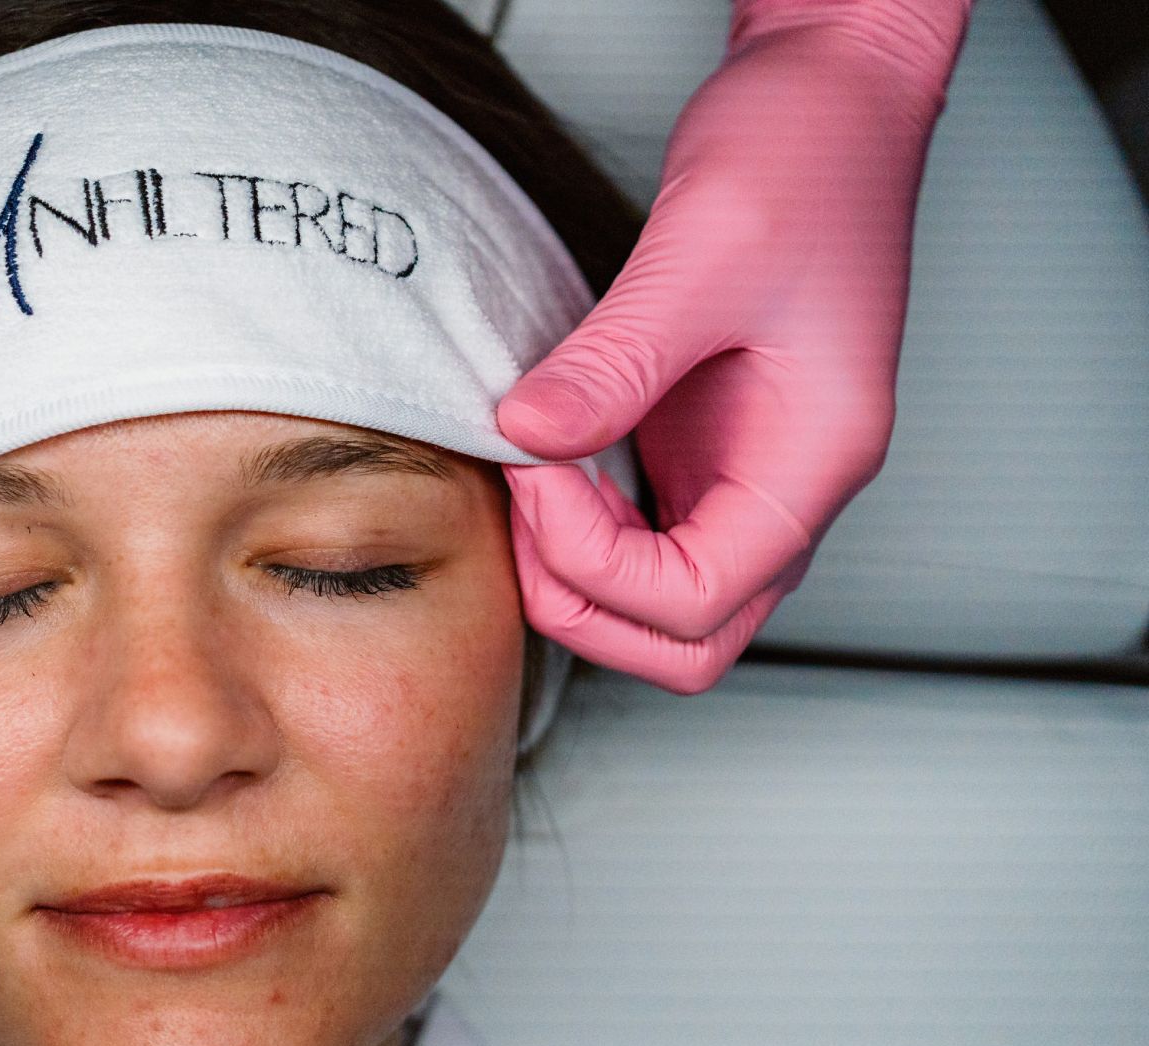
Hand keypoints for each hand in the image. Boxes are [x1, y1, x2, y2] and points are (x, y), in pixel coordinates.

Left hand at [497, 0, 970, 692]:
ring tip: (529, 475)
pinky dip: (580, 528)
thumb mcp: (703, 248)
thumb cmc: (807, 156)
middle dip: (583, 601)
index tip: (539, 469)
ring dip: (577, 572)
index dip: (596, 563)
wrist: (832, 98)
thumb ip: (615, 359)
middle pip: (686, 639)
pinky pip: (640, 538)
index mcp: (815, 462)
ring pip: (662, 604)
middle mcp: (788, 488)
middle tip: (522, 498)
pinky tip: (546, 458)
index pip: (698, 603)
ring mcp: (746, 475)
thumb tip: (528, 436)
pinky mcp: (702, 446)